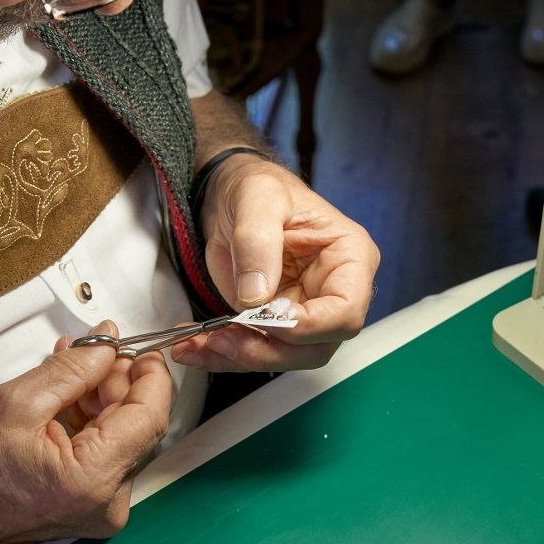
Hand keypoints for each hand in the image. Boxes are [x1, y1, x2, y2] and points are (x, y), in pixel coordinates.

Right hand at [0, 321, 171, 543]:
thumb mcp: (19, 401)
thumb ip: (74, 368)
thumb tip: (109, 342)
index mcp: (93, 480)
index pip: (149, 416)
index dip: (150, 375)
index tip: (142, 346)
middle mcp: (108, 503)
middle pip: (139, 425)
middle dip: (120, 381)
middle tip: (96, 349)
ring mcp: (102, 509)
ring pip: (123, 436)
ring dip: (104, 397)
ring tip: (74, 364)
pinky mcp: (92, 507)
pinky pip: (108, 453)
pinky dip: (94, 421)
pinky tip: (71, 393)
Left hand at [172, 155, 379, 372]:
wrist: (230, 195)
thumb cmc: (258, 187)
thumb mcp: (257, 197)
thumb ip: (257, 242)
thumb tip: (256, 298)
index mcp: (349, 257)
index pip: (344, 311)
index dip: (307, 326)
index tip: (264, 318)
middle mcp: (332, 292)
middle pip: (315, 346)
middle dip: (266, 350)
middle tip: (221, 338)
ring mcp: (303, 311)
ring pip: (283, 356)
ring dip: (238, 357)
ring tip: (195, 345)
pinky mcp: (271, 323)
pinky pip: (254, 349)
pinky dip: (222, 353)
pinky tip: (194, 346)